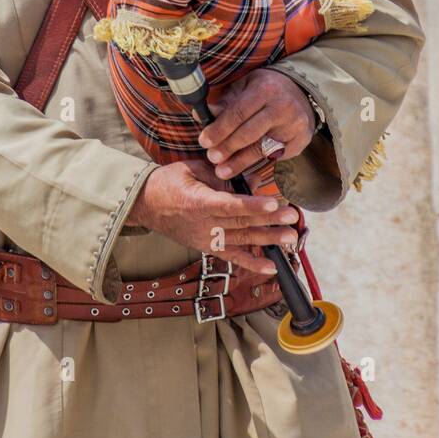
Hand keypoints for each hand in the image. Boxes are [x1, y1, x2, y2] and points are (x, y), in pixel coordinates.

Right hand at [127, 157, 299, 275]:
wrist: (146, 204)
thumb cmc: (169, 182)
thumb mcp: (193, 170)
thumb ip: (221, 178)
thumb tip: (249, 181)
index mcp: (197, 203)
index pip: (230, 206)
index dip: (253, 205)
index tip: (274, 202)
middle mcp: (203, 225)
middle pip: (241, 224)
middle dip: (269, 221)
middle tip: (292, 217)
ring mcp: (205, 239)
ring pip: (241, 241)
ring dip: (267, 240)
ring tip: (290, 238)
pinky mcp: (207, 247)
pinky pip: (232, 257)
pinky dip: (251, 263)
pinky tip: (271, 267)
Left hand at [198, 69, 315, 180]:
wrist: (301, 92)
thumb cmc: (265, 90)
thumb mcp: (244, 87)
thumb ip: (224, 103)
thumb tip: (201, 116)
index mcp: (265, 89)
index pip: (237, 113)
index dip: (219, 129)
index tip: (204, 141)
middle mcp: (282, 107)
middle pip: (249, 134)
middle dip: (227, 148)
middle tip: (212, 158)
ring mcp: (294, 125)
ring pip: (262, 149)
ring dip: (240, 162)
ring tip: (222, 170)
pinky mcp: (301, 140)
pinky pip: (276, 156)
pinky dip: (258, 163)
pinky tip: (244, 167)